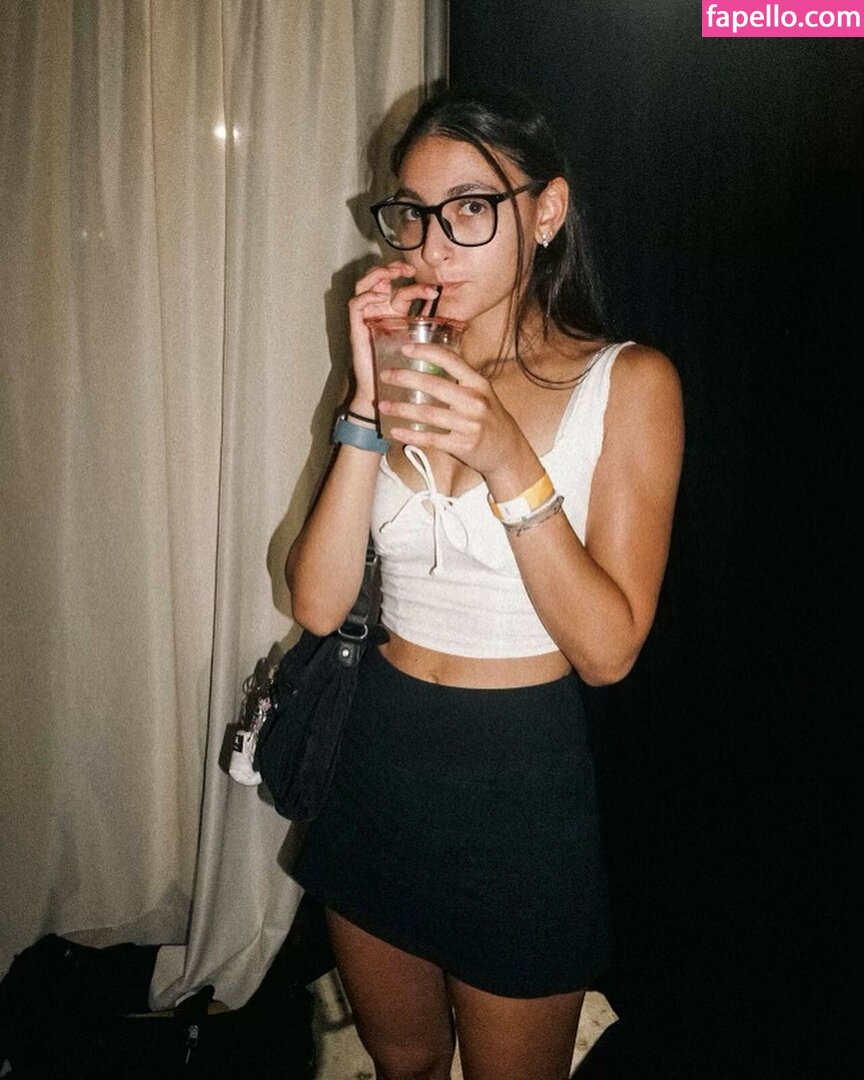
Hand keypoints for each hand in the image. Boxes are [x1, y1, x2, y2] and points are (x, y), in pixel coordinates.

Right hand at [347, 262, 440, 407]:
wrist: (383, 391)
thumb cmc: (402, 370)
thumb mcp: (421, 343)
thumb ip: (431, 329)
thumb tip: (457, 321)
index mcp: (393, 313)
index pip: (399, 287)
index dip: (414, 281)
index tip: (432, 286)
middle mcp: (378, 312)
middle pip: (378, 279)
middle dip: (392, 268)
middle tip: (408, 268)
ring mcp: (366, 319)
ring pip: (363, 286)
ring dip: (377, 276)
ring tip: (392, 275)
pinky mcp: (356, 328)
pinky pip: (355, 304)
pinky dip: (367, 295)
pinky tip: (381, 295)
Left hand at [378, 343, 534, 483]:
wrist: (509, 453)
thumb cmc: (490, 420)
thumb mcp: (483, 394)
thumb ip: (461, 381)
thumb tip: (429, 364)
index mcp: (478, 383)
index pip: (450, 360)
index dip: (426, 352)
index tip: (405, 348)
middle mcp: (475, 401)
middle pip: (433, 384)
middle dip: (405, 378)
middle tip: (385, 375)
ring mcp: (469, 424)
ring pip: (427, 413)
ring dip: (401, 408)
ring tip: (383, 405)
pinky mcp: (462, 445)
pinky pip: (430, 438)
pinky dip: (410, 434)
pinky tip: (395, 430)